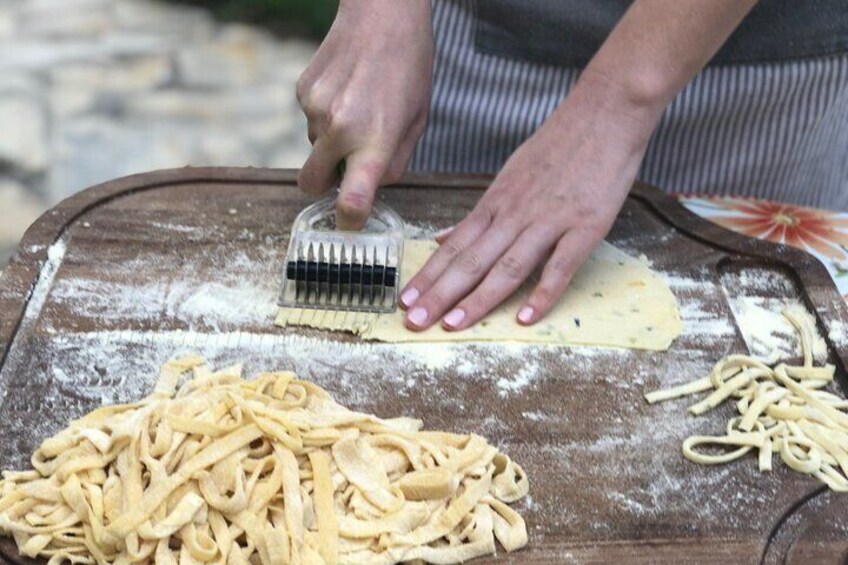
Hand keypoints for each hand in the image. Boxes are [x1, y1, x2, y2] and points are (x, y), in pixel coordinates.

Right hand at [296, 0, 433, 229]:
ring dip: (330, 143)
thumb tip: (371, 186)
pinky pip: (309, 121)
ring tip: (358, 109)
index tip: (351, 224)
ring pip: (313, 148)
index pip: (352, 200)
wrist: (383, 12)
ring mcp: (314, 110)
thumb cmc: (409, 68)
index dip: (349, 220)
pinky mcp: (301, 92)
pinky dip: (325, 116)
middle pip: (311, 184)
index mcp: (375, 140)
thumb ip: (394, 161)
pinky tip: (346, 90)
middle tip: (347, 169)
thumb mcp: (417, 121)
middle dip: (325, 185)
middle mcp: (338, 129)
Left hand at [399, 71, 662, 330]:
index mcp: (495, 203)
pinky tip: (526, 318)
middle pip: (471, 260)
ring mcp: (549, 221)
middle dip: (439, 293)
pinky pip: (561, 265)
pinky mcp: (585, 227)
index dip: (428, 275)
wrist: (604, 114)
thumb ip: (478, 214)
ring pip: (508, 266)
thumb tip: (441, 239)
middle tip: (413, 320)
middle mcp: (515, 214)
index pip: (454, 246)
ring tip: (452, 325)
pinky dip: (544, 292)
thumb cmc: (557, 145)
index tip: (404, 299)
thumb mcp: (509, 176)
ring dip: (478, 298)